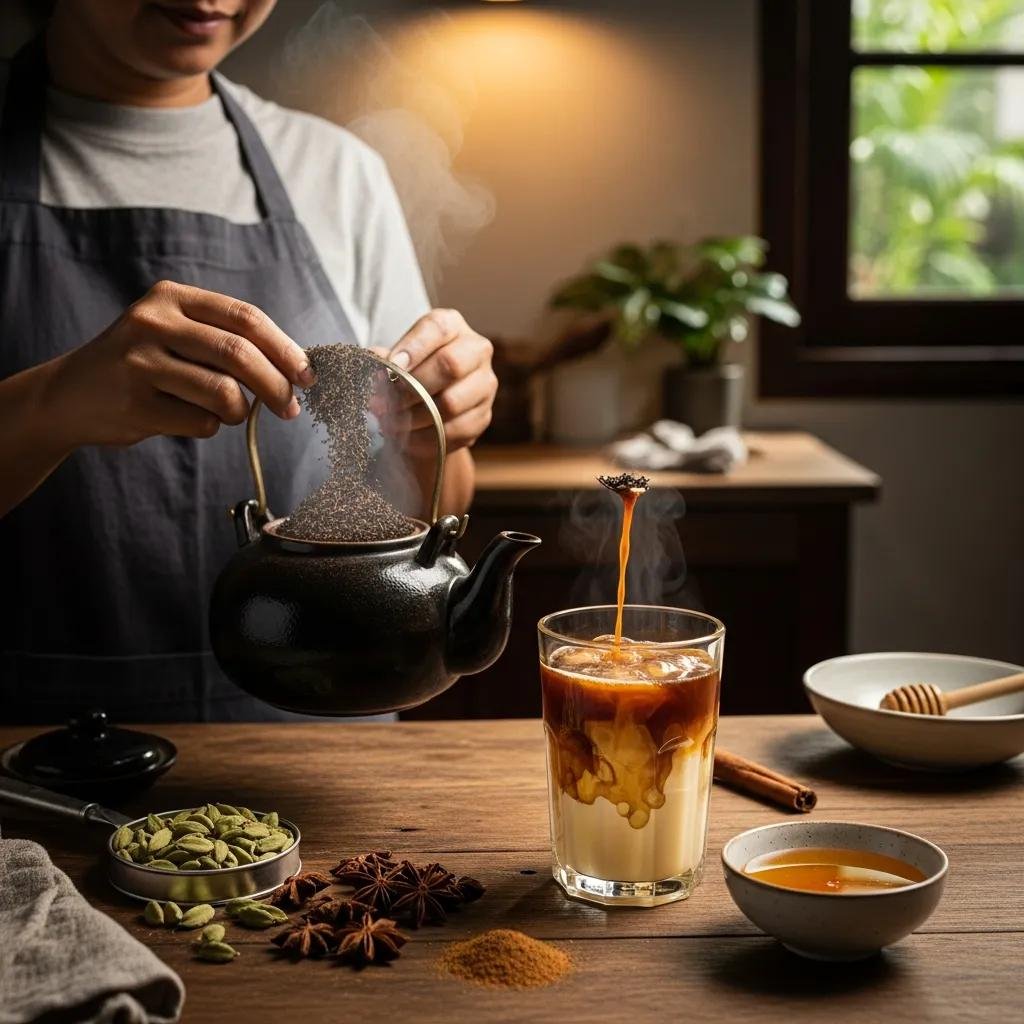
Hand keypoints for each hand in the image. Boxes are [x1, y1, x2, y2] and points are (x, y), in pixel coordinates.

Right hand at [47, 280, 313, 447]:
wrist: (68, 396)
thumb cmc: (142, 366)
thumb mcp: (176, 334)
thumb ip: (226, 341)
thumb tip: (295, 369)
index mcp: (171, 298)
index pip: (245, 318)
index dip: (285, 348)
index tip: (308, 375)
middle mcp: (153, 322)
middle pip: (239, 355)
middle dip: (276, 386)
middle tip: (290, 408)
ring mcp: (140, 362)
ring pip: (224, 392)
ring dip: (240, 411)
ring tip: (230, 413)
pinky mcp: (135, 403)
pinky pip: (201, 422)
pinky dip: (210, 427)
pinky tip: (187, 418)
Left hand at [373, 309, 495, 455]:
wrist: (430, 400)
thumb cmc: (410, 371)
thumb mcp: (395, 358)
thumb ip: (382, 360)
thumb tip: (373, 366)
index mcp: (453, 326)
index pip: (438, 328)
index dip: (413, 348)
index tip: (391, 368)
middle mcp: (476, 350)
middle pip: (450, 365)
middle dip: (412, 387)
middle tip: (384, 403)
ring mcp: (485, 384)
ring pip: (452, 402)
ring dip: (415, 417)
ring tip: (391, 423)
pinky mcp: (484, 415)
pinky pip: (456, 430)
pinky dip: (427, 438)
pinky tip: (407, 438)